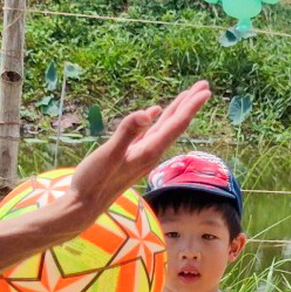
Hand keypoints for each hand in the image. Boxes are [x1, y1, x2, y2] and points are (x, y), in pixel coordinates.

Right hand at [49, 82, 210, 237]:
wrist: (84, 206)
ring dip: (176, 111)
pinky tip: (155, 113)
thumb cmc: (94, 181)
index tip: (205, 90)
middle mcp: (151, 153)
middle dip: (190, 105)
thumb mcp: (109, 154)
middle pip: (175, 124)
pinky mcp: (132, 156)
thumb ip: (127, 133)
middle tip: (204, 86)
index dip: (191, 106)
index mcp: (149, 151)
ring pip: (164, 128)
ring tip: (188, 96)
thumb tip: (147, 112)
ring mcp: (142, 155)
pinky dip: (156, 120)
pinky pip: (150, 133)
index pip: (176, 124)